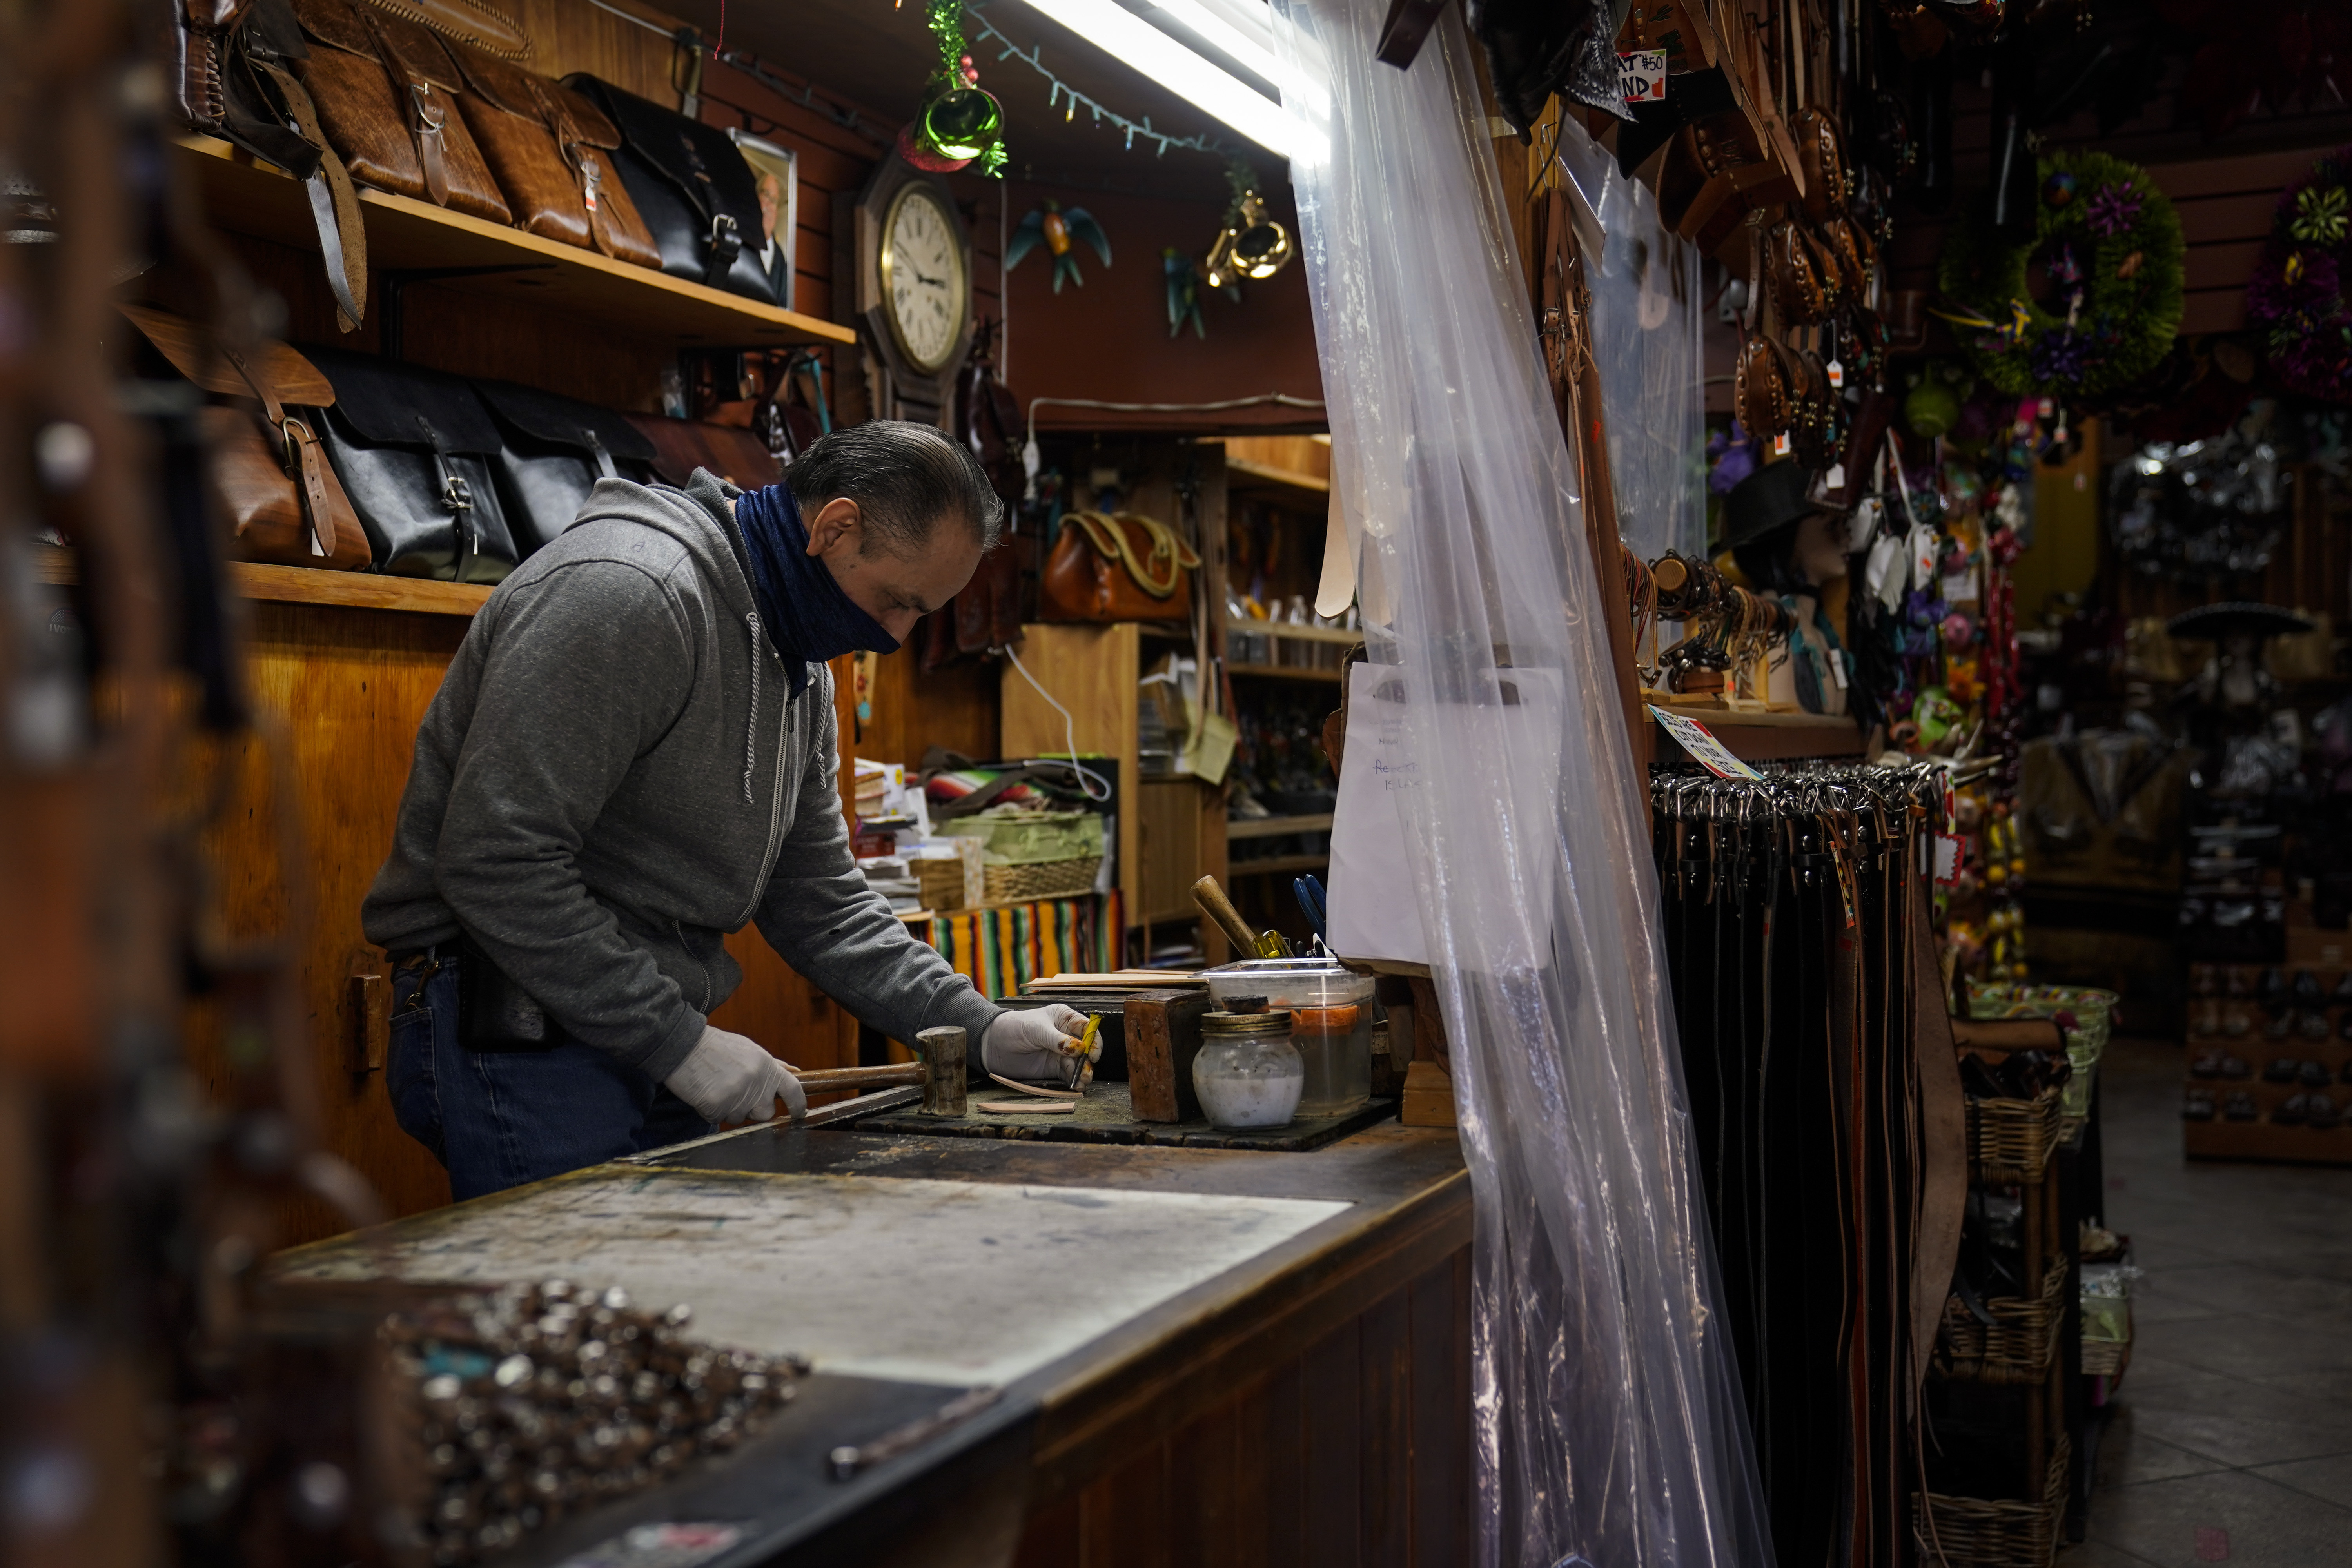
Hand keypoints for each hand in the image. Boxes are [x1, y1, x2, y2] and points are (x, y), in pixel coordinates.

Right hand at [663, 1025, 804, 1124]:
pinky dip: (711, 1110)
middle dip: (754, 1109)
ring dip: (729, 1109)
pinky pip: (718, 1119)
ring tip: (717, 1086)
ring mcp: (737, 1096)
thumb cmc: (715, 1047)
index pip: (793, 1090)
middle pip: (765, 1113)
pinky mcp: (717, 1107)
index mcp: (766, 1066)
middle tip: (738, 1094)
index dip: (799, 1104)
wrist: (682, 1045)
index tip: (799, 1113)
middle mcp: (756, 1082)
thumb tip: (795, 1072)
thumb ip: (771, 1065)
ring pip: (739, 1118)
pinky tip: (706, 1092)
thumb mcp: (748, 1049)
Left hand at [982, 1004, 1090, 1080]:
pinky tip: (1076, 1086)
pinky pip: (1069, 1075)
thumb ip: (1058, 1039)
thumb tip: (1079, 1049)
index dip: (1094, 1040)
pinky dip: (1074, 1081)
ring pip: (1079, 1064)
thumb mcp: (1036, 1029)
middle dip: (1089, 1060)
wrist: (993, 1044)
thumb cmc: (1014, 1027)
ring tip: (1082, 1082)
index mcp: (1064, 1018)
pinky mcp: (1054, 1069)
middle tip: (1086, 1072)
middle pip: (1087, 1049)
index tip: (1092, 1053)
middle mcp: (1067, 1035)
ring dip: (1083, 1073)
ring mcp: (1061, 1053)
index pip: (1087, 1028)